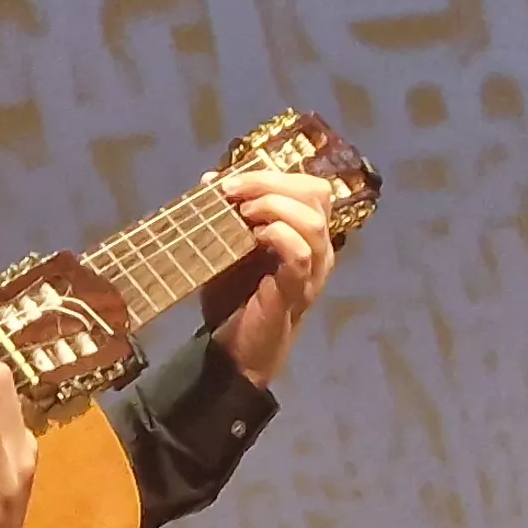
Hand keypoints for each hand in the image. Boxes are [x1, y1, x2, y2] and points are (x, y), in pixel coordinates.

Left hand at [200, 169, 340, 385]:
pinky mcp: (298, 292)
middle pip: (317, 193)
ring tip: (244, 212)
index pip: (307, 186)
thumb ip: (223, 214)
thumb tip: (209, 178)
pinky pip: (302, 254)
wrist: (233, 353)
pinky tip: (255, 236)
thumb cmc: (233, 299)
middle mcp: (317, 247)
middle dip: (272, 182)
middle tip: (233, 191)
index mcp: (303, 233)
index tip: (228, 181)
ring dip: (275, 206)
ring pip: (313, 221)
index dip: (270, 174)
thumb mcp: (225, 247)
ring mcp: (313, 271)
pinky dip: (279, 236)